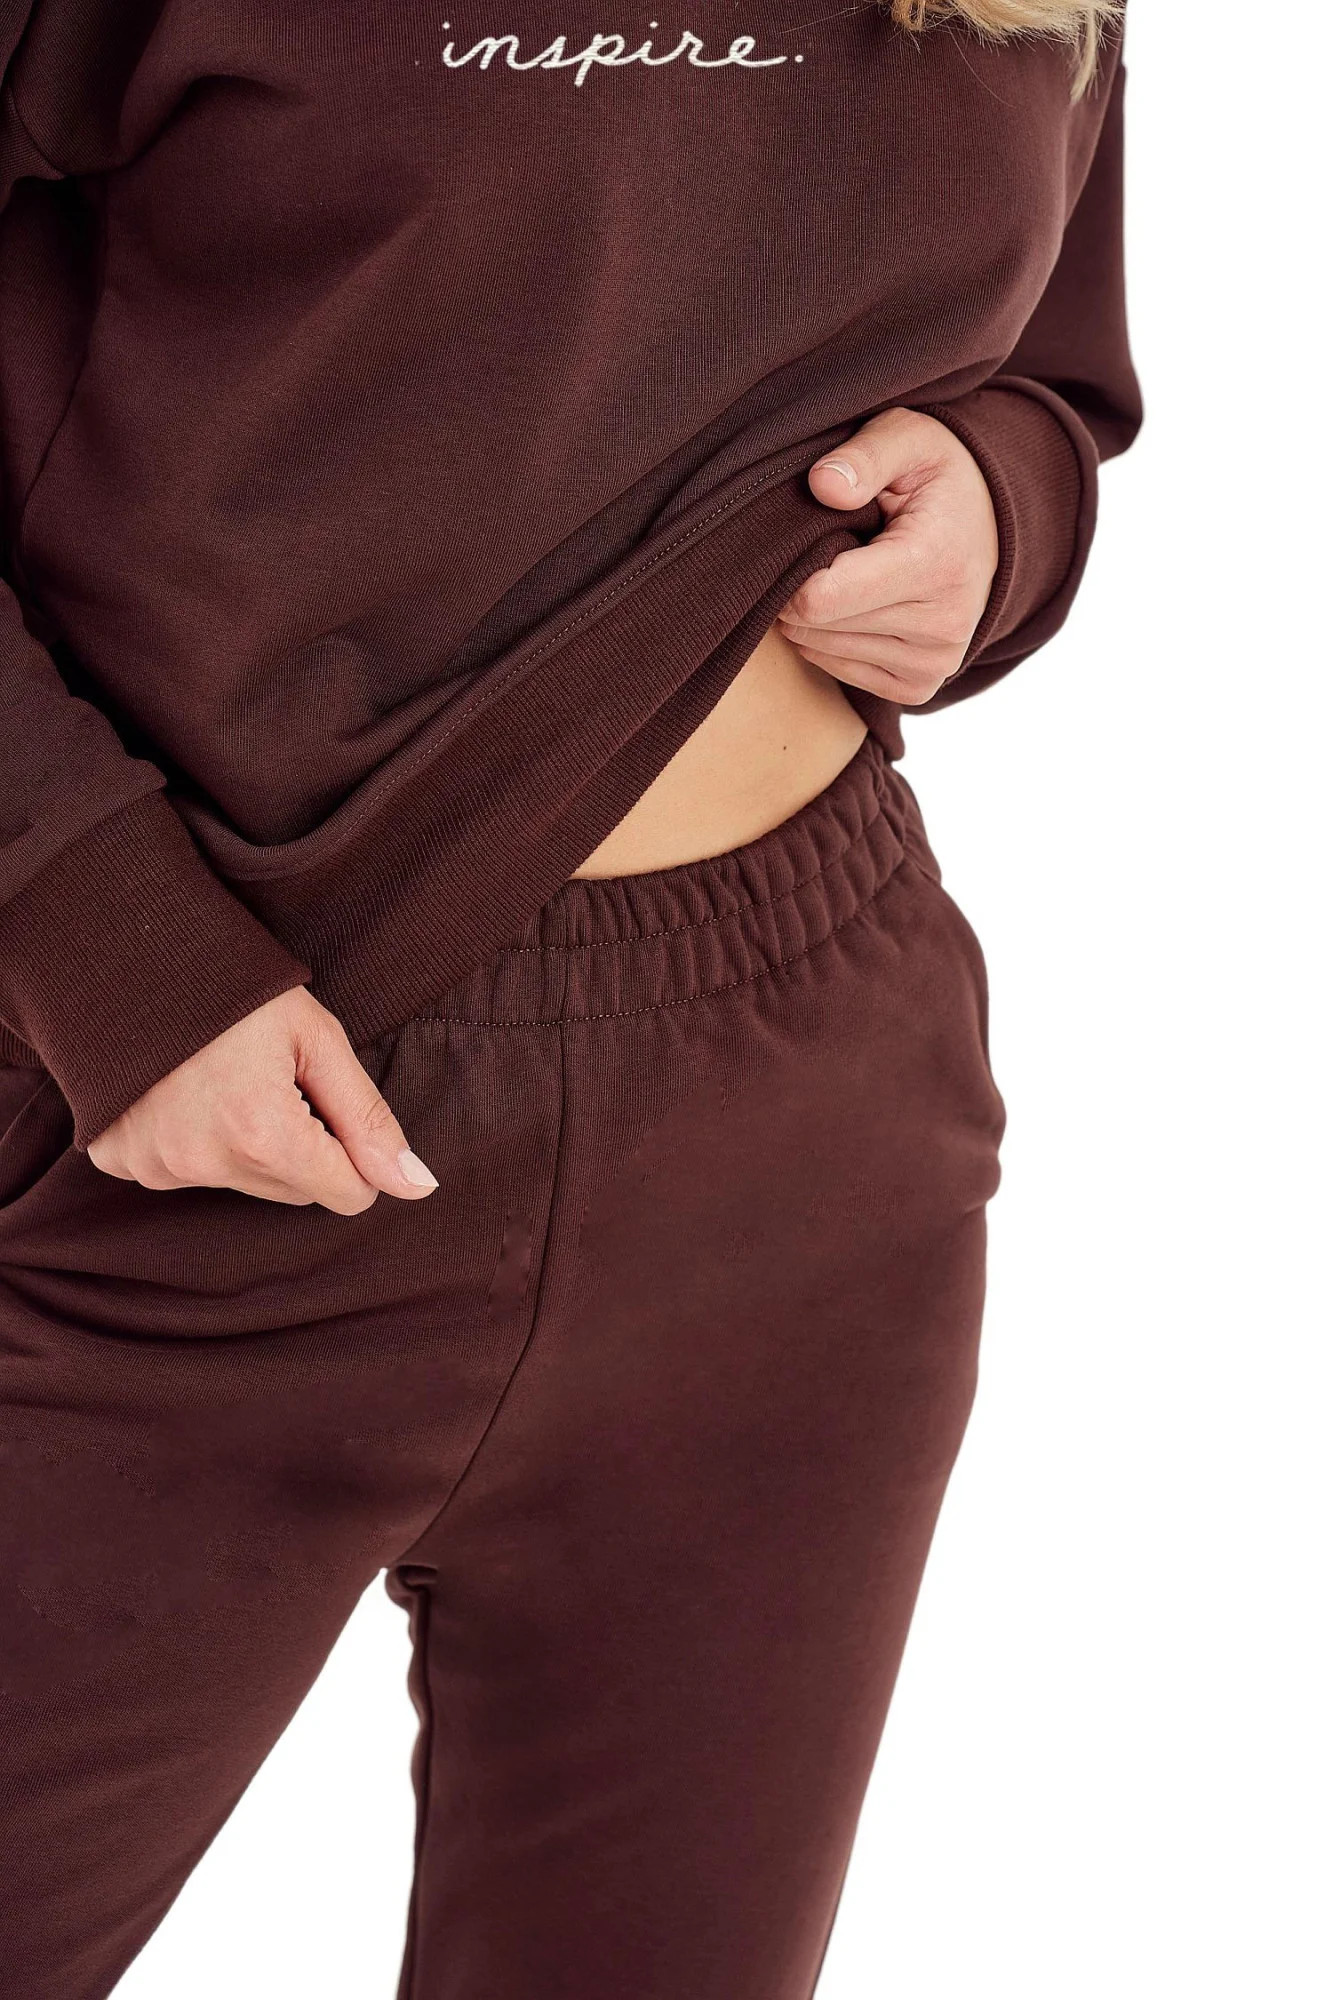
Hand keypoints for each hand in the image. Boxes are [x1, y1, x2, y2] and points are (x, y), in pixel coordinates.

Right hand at [86, 988, 438, 1212]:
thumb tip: (417, 1186)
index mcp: (263, 1134)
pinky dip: (195, 1142)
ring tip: (228, 1078)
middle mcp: (205, 1162)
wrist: (132, 954)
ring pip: (245, 1184)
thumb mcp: (318, 1038)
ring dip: (249, 1147)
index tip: (331, 1102)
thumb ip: (369, 1118)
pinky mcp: (122, 1160)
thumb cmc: (236, 988)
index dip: (354, 1150)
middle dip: (303, 1147)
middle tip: (275, 1078)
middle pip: (297, 1193)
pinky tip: (185, 1091)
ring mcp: (156, 1166)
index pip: (349, 1195)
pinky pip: (186, 1173)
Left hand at [776, 406, 999, 705]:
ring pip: (822, 650)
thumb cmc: (939, 478)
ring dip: (814, 616)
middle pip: (815, 627)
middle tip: (825, 552)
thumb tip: (821, 484)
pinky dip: (832, 639)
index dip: (791, 571)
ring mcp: (934, 662)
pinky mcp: (921, 685)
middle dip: (800, 589)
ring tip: (845, 574)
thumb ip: (864, 455)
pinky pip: (840, 671)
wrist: (992, 525)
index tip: (801, 541)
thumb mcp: (909, 438)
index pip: (821, 598)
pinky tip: (855, 605)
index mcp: (934, 563)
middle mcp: (941, 624)